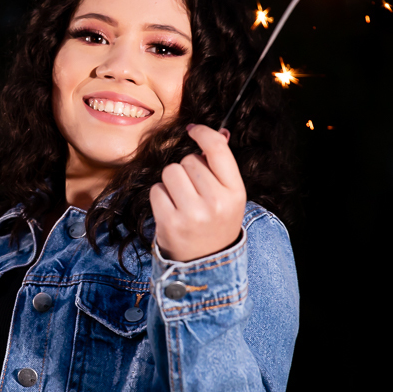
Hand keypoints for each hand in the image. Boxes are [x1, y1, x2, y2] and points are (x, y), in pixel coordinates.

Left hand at [150, 124, 246, 262]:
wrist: (206, 261)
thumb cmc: (216, 222)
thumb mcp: (229, 196)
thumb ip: (221, 166)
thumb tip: (213, 131)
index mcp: (235, 192)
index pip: (218, 149)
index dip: (203, 133)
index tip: (193, 130)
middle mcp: (216, 202)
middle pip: (189, 160)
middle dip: (187, 170)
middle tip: (194, 192)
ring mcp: (192, 214)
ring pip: (170, 172)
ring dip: (171, 182)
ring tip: (182, 200)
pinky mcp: (170, 222)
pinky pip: (156, 190)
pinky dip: (160, 197)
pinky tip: (171, 210)